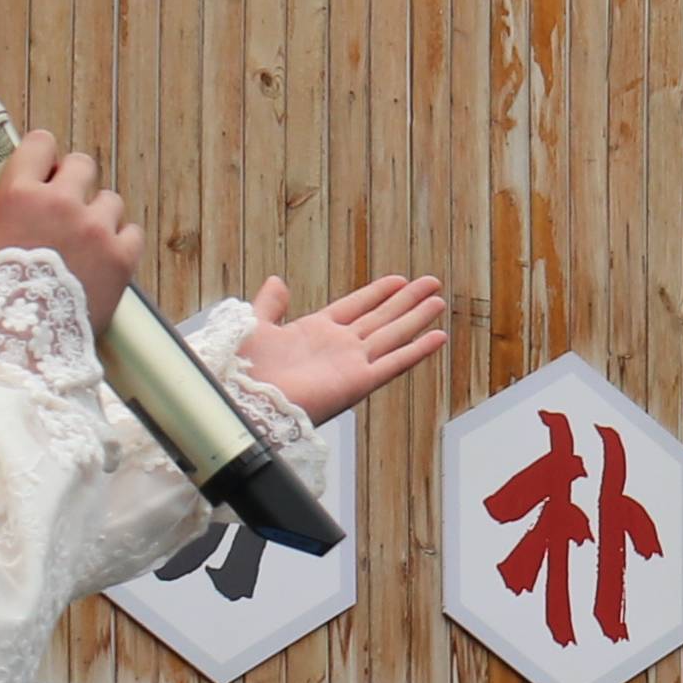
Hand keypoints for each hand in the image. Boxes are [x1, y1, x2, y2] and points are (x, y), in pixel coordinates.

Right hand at [0, 137, 140, 327]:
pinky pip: (132, 232)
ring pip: (110, 199)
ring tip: (85, 240)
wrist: (22, 342)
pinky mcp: (121, 256)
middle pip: (82, 164)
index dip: (43, 153)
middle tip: (67, 203)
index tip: (44, 166)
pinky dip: (121, 243)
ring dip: (99, 215)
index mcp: (19, 195)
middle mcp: (61, 203)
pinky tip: (106, 257)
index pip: (40, 144)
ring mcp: (95, 228)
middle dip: (75, 180)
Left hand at [229, 273, 450, 419]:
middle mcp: (339, 346)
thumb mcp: (255, 324)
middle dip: (407, 300)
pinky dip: (417, 350)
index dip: (377, 292)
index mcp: (315, 331)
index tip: (398, 280)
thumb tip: (278, 281)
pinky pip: (394, 362)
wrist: (246, 401)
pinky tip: (437, 337)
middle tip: (431, 284)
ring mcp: (351, 363)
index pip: (356, 306)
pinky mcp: (359, 381)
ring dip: (416, 318)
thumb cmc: (244, 370)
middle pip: (381, 317)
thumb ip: (270, 304)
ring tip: (438, 302)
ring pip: (392, 334)